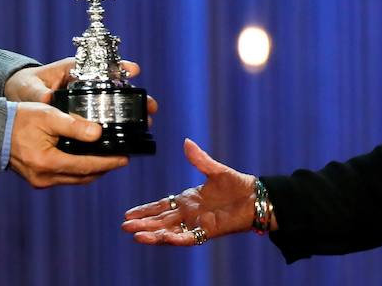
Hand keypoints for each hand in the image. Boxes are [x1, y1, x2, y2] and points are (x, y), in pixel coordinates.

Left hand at [4, 58, 158, 119]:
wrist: (19, 98)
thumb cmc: (24, 86)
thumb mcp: (28, 87)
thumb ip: (36, 92)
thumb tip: (47, 98)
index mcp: (75, 70)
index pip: (103, 64)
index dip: (121, 66)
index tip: (135, 70)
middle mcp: (86, 84)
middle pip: (117, 88)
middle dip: (136, 96)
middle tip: (151, 106)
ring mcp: (86, 100)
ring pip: (114, 105)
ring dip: (131, 113)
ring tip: (146, 123)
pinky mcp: (83, 115)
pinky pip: (103, 119)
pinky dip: (115, 126)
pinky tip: (125, 137)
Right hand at [10, 102, 128, 186]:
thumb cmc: (19, 119)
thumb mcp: (49, 116)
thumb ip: (75, 125)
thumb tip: (98, 133)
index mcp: (47, 163)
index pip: (87, 166)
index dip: (109, 163)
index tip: (125, 158)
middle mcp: (44, 177)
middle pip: (83, 177)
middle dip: (104, 169)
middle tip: (121, 158)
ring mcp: (40, 181)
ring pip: (75, 180)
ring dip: (92, 171)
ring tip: (109, 159)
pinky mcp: (37, 179)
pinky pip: (65, 178)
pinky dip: (79, 171)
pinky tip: (88, 160)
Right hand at [122, 138, 261, 245]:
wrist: (256, 197)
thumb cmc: (238, 185)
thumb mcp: (216, 170)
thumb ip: (200, 159)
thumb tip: (186, 141)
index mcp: (189, 199)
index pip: (162, 206)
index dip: (145, 210)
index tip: (128, 214)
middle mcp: (190, 214)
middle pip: (161, 221)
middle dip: (143, 224)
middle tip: (125, 226)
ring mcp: (198, 224)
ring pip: (170, 232)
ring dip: (154, 234)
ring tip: (136, 235)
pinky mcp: (208, 232)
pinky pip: (189, 238)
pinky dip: (176, 239)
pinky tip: (164, 239)